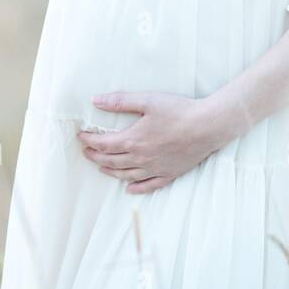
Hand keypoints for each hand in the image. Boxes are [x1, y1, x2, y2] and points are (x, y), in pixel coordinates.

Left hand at [76, 91, 220, 193]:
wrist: (208, 126)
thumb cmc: (178, 110)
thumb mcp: (147, 100)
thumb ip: (120, 101)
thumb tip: (95, 100)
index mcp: (133, 140)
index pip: (103, 144)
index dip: (89, 141)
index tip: (80, 136)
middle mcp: (141, 158)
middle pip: (111, 161)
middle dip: (95, 157)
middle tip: (86, 152)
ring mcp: (155, 168)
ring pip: (126, 175)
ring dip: (110, 172)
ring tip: (101, 168)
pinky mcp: (169, 174)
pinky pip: (149, 185)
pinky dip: (136, 188)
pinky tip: (129, 189)